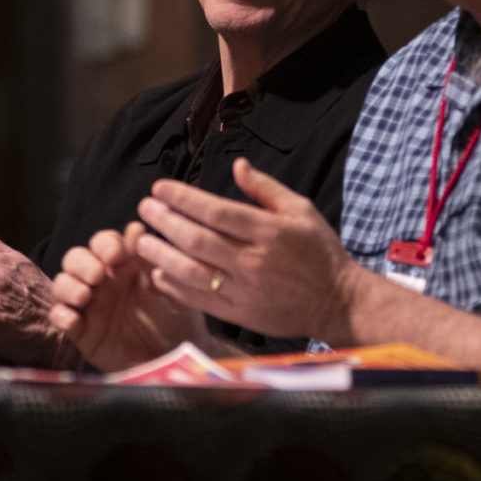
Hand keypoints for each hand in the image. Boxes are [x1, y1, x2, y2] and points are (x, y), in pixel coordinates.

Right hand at [46, 224, 198, 371]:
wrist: (177, 359)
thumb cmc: (177, 319)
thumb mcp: (171, 287)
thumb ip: (152, 259)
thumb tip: (135, 228)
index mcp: (123, 265)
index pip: (103, 243)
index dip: (105, 244)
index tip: (116, 254)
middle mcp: (102, 281)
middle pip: (76, 259)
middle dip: (82, 263)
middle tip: (97, 275)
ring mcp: (89, 305)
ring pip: (63, 284)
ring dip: (68, 286)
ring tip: (84, 296)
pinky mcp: (81, 331)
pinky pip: (60, 317)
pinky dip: (60, 315)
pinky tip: (73, 320)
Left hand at [132, 159, 356, 341]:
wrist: (338, 302)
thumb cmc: (320, 251)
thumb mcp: (301, 210)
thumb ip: (265, 188)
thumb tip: (237, 165)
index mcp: (269, 231)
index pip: (216, 211)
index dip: (183, 198)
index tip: (160, 187)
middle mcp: (254, 261)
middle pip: (198, 239)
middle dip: (165, 221)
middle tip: (144, 207)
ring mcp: (245, 291)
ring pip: (193, 271)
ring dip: (162, 254)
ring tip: (142, 240)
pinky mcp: (241, 315)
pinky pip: (200, 300)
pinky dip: (175, 287)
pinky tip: (158, 273)